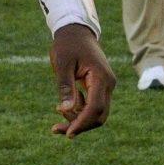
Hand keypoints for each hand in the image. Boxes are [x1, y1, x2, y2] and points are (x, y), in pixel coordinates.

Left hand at [50, 23, 114, 137]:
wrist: (76, 31)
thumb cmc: (67, 44)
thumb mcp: (62, 63)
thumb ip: (65, 86)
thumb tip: (66, 109)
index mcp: (100, 78)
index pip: (95, 108)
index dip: (81, 123)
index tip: (67, 133)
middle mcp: (108, 84)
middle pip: (98, 115)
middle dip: (79, 125)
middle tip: (56, 128)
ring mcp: (106, 86)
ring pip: (96, 113)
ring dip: (78, 119)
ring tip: (57, 113)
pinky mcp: (100, 87)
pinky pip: (93, 106)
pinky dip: (80, 111)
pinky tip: (63, 107)